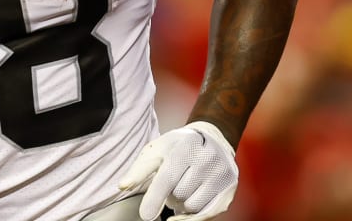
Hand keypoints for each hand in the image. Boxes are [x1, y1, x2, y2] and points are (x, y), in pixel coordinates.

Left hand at [118, 121, 237, 220]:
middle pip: (179, 195)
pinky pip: (207, 213)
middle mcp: (208, 159)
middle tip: (172, 184)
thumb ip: (139, 169)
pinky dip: (193, 216)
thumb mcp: (155, 151)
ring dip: (182, 204)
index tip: (145, 216)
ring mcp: (222, 173)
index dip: (154, 199)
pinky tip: (185, 210)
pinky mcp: (230, 187)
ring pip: (193, 207)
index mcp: (185, 146)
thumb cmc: (178, 147)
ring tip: (182, 189)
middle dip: (170, 195)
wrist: (211, 138)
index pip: (167, 179)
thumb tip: (122, 186)